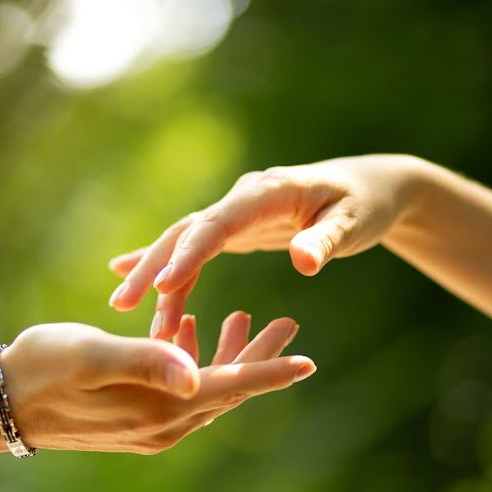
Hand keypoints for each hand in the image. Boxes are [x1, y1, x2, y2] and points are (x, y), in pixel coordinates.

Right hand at [1, 313, 314, 453]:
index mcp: (159, 407)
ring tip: (241, 317)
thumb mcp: (91, 354)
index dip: (268, 371)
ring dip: (226, 355)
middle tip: (286, 322)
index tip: (307, 359)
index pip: (229, 389)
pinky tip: (190, 329)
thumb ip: (145, 360)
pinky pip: (179, 393)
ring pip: (204, 390)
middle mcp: (162, 424)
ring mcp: (148, 426)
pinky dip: (192, 362)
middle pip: (226, 390)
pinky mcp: (134, 420)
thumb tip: (196, 374)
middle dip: (258, 357)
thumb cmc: (41, 368)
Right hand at [107, 154, 425, 338]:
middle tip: (122, 304)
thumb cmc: (366, 205)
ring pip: (184, 241)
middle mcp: (243, 198)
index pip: (219, 224)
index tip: (162, 286)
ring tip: (121, 304)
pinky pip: (193, 244)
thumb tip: (304, 262)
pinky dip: (162, 259)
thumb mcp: (354, 223)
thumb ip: (326, 241)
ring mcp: (236, 212)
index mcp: (267, 193)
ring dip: (155, 272)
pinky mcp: (236, 227)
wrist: (370, 187)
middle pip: (188, 232)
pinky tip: (126, 270)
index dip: (189, 255)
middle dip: (154, 267)